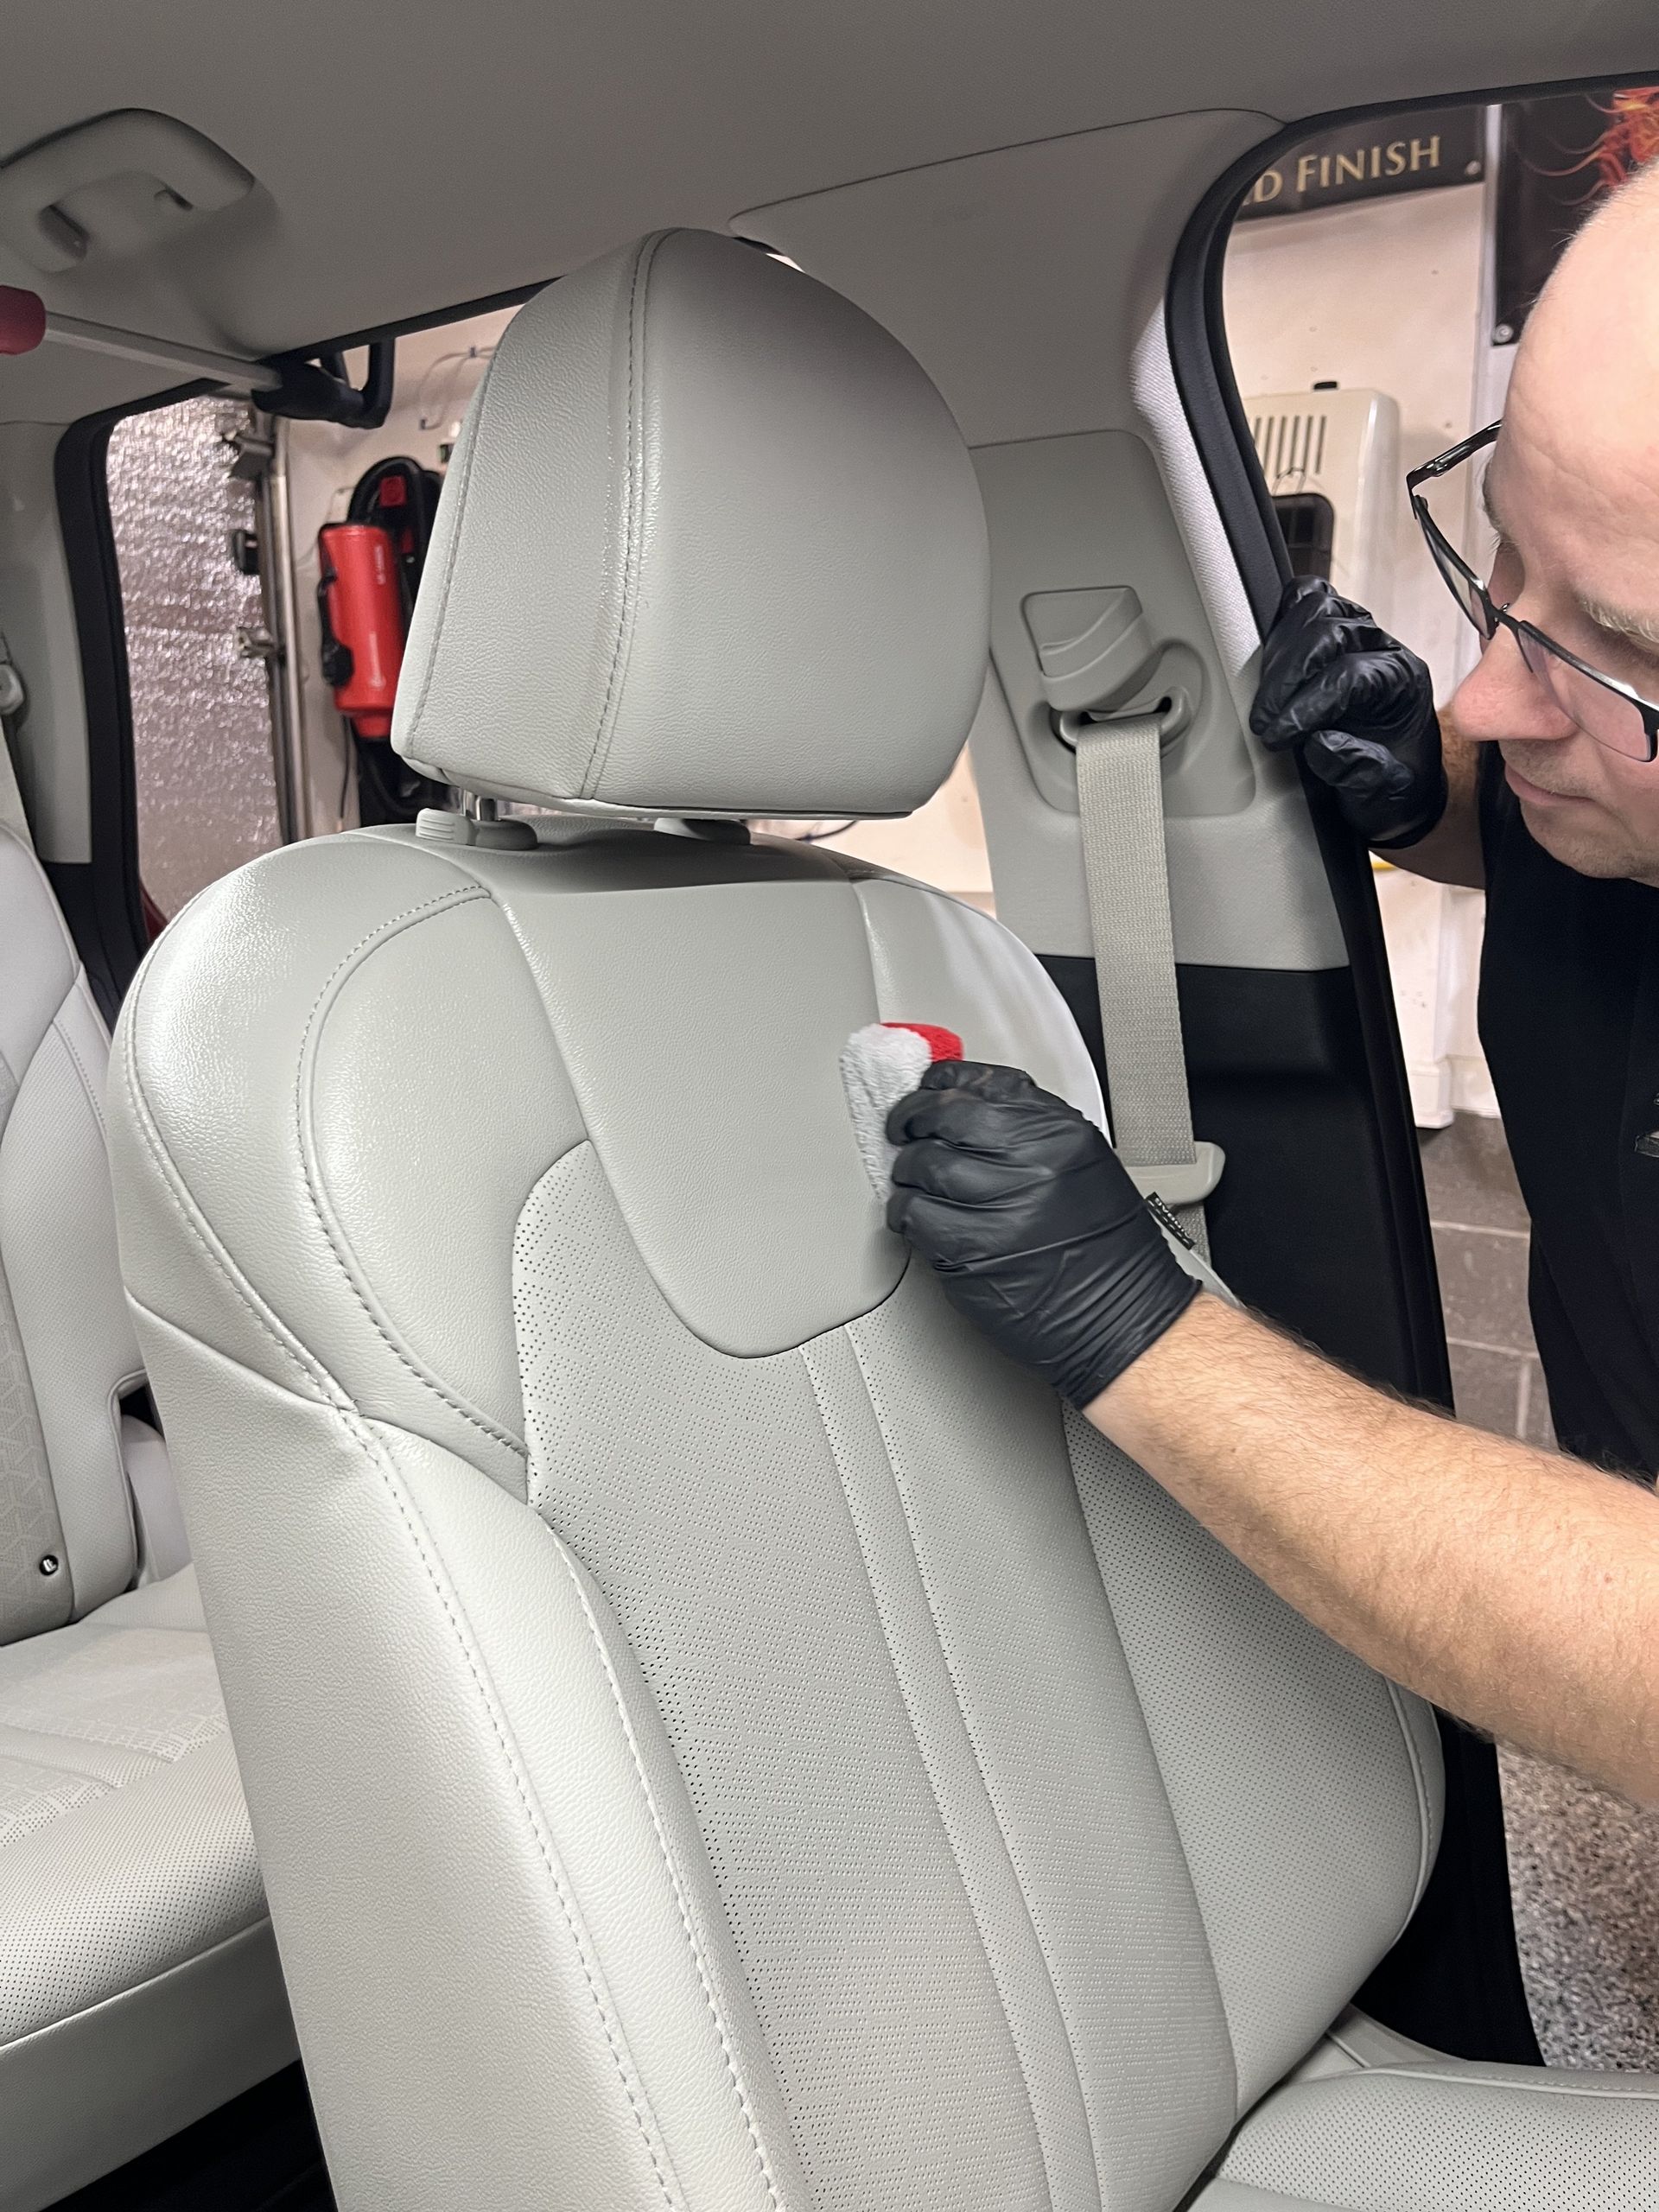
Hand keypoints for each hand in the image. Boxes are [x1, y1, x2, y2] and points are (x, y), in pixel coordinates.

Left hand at [885, 1061, 1198, 1407]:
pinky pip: (913, 1215)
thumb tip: (967, 1106)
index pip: (983, 1083)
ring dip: (907, 1174)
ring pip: (920, 1165)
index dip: (943, 1081)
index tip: (928, 1087)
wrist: (1123, 1318)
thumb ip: (1028, 1130)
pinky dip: (905, 1214)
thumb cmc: (1105, 1251)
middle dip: (912, 1119)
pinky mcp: (970, 1252)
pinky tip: (916, 1219)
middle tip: (902, 1128)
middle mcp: (1031, 1163)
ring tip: (915, 1184)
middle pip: (943, 1116)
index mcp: (1060, 1133)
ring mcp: (999, 1207)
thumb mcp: (1082, 1164)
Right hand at [1251, 576, 1446, 848]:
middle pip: (1329, 632)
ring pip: (1317, 607)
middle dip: (1286, 679)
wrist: (1394, 783)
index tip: (1279, 736)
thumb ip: (1359, 772)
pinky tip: (1269, 656)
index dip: (1306, 705)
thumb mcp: (1383, 795)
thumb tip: (1321, 744)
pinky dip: (1283, 617)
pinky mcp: (1329, 630)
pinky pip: (1307, 599)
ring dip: (1281, 650)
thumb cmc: (1391, 785)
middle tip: (1264, 722)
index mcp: (1403, 683)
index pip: (1349, 675)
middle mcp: (1382, 650)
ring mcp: (1356, 635)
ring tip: (1265, 696)